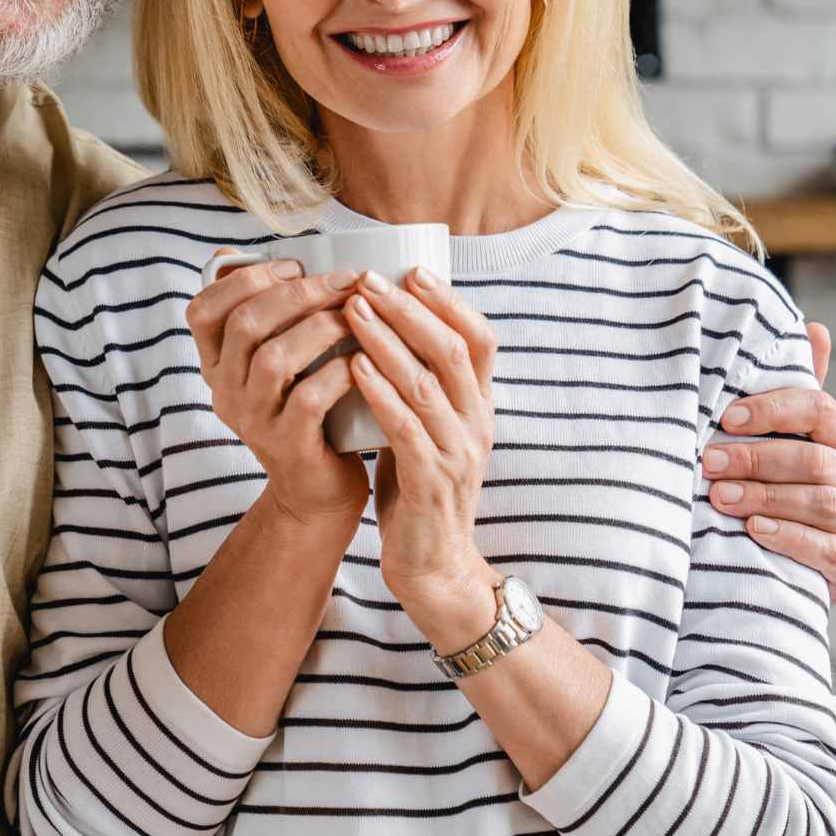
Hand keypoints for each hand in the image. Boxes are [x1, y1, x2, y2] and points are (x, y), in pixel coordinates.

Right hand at [184, 252, 369, 527]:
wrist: (316, 488)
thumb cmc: (308, 408)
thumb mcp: (280, 361)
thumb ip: (274, 316)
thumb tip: (276, 253)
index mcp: (216, 364)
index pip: (202, 310)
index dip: (245, 279)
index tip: (294, 263)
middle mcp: (225, 391)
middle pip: (246, 324)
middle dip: (298, 293)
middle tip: (345, 278)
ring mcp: (253, 421)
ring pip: (274, 359)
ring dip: (320, 327)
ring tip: (356, 312)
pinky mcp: (288, 446)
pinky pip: (309, 399)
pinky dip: (338, 371)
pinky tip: (362, 357)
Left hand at [345, 267, 500, 641]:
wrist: (433, 566)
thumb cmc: (420, 488)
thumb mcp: (430, 429)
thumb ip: (420, 386)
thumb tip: (389, 328)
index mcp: (480, 406)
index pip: (481, 339)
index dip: (450, 301)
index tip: (413, 269)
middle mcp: (477, 423)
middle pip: (453, 350)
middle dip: (411, 309)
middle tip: (370, 278)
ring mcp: (458, 453)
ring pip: (428, 383)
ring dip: (388, 341)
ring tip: (353, 309)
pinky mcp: (432, 482)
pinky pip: (406, 428)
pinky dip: (380, 393)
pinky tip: (354, 367)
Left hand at [702, 321, 835, 602]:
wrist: (802, 571)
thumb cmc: (791, 494)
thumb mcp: (795, 444)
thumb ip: (800, 394)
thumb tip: (815, 326)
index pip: (820, 410)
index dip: (773, 410)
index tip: (726, 417)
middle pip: (815, 460)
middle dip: (756, 458)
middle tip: (708, 461)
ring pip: (819, 502)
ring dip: (764, 496)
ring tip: (719, 496)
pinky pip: (825, 548)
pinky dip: (787, 537)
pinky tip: (754, 530)